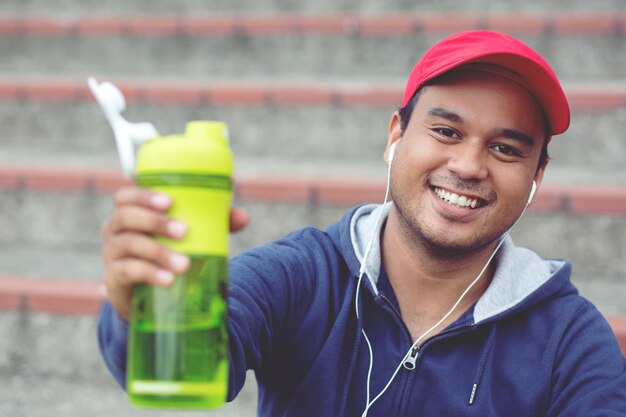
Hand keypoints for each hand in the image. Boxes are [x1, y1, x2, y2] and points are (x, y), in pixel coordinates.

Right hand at [101, 186, 248, 319]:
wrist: (150, 294)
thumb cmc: (167, 251)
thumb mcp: (187, 236)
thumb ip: (213, 223)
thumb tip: (243, 218)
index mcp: (131, 213)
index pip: (126, 196)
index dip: (143, 195)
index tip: (170, 202)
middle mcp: (115, 230)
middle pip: (125, 217)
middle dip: (155, 222)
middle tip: (184, 231)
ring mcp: (112, 254)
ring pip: (130, 245)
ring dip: (158, 252)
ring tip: (185, 264)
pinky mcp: (114, 279)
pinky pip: (128, 272)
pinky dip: (150, 274)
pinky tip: (168, 280)